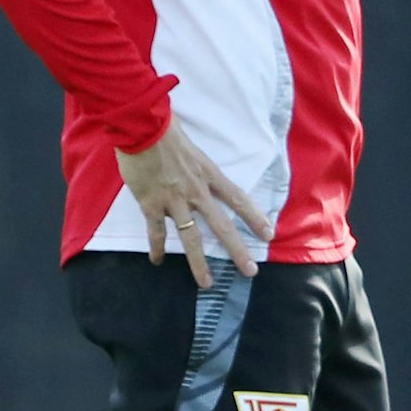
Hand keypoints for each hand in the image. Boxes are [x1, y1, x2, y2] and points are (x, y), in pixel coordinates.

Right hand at [115, 117, 272, 285]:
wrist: (143, 128)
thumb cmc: (167, 132)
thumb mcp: (194, 150)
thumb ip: (199, 167)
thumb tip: (199, 174)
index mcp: (210, 175)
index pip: (239, 200)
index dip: (254, 218)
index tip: (268, 234)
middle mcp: (197, 191)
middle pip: (222, 225)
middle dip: (237, 250)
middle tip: (250, 271)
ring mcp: (175, 200)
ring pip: (191, 238)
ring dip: (199, 263)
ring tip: (206, 282)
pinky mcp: (152, 205)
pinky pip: (156, 232)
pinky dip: (157, 248)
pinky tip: (158, 261)